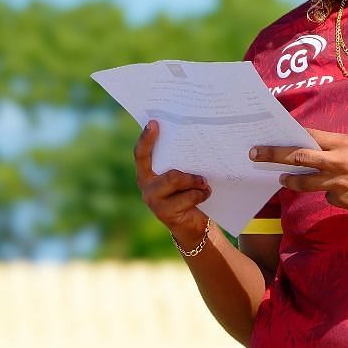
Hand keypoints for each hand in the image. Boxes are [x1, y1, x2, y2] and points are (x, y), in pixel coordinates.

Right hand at [134, 120, 210, 246]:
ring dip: (196, 182)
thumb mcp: (182, 175)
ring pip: (177, 182)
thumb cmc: (187, 193)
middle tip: (202, 175)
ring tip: (205, 184)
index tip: (154, 123)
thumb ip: (181, 163)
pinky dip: (201, 194)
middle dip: (189, 174)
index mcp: (146, 173)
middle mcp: (146, 187)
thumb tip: (195, 141)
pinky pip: (188, 198)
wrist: (190, 224)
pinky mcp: (165, 214)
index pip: (141, 154)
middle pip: (169, 173)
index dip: (146, 139)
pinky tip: (206, 194)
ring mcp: (154, 201)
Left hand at [250, 128, 347, 216]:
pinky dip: (331, 195)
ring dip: (291, 181)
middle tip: (254, 155)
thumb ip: (336, 147)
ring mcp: (339, 184)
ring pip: (305, 183)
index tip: (268, 136)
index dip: (286, 136)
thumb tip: (309, 147)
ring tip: (283, 179)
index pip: (307, 136)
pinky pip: (328, 198)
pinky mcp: (343, 202)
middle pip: (297, 157)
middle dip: (273, 155)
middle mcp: (338, 162)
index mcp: (343, 143)